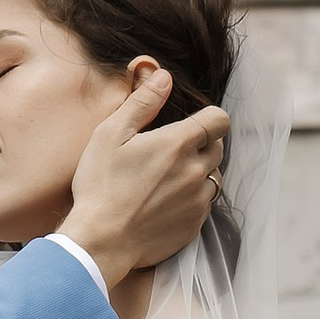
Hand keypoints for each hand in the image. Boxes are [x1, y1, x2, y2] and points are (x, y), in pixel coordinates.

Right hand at [61, 68, 230, 289]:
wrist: (101, 242)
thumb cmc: (101, 186)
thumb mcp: (111, 134)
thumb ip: (142, 103)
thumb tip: (163, 77)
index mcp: (179, 144)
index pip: (219, 120)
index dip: (210, 117)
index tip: (194, 122)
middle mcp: (197, 171)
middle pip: (218, 148)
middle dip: (202, 144)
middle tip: (171, 151)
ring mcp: (198, 201)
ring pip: (213, 177)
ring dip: (199, 173)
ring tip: (168, 178)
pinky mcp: (194, 225)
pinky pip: (204, 205)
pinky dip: (192, 199)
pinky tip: (164, 202)